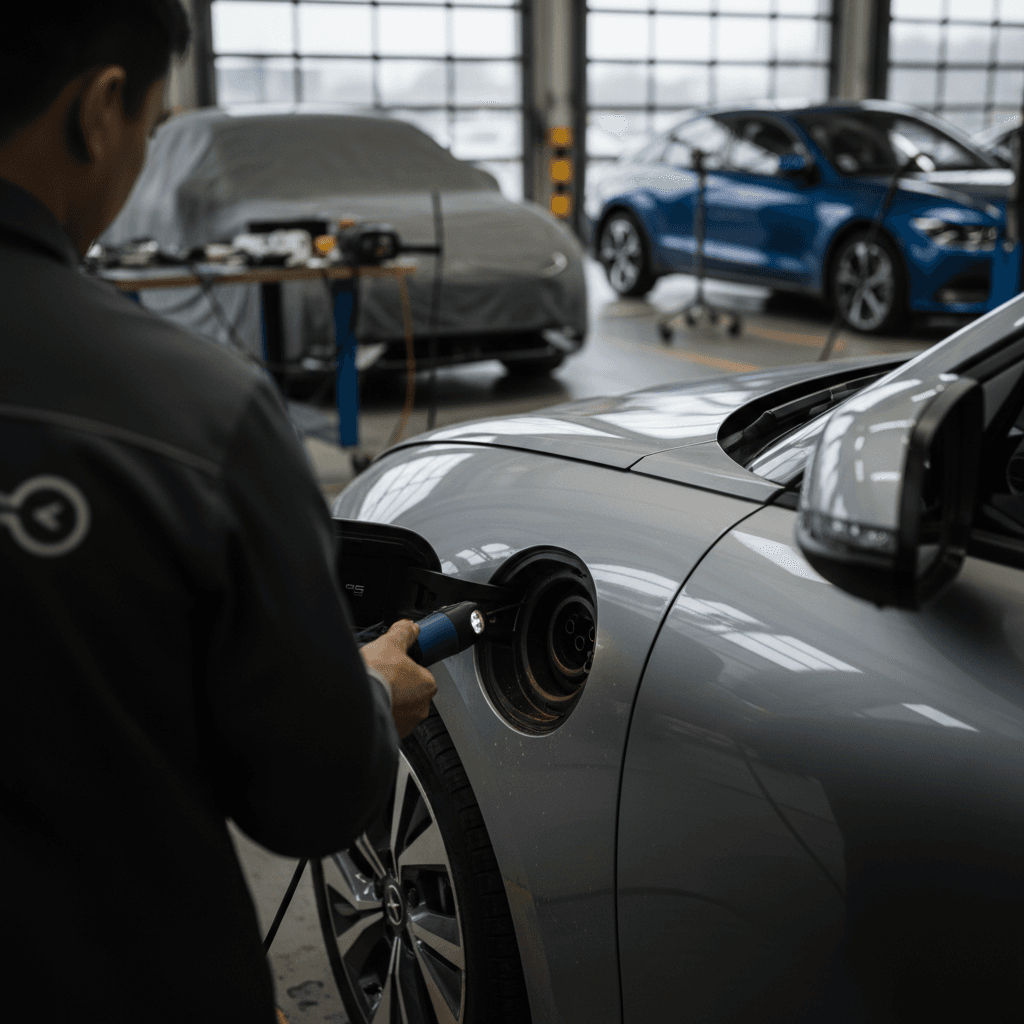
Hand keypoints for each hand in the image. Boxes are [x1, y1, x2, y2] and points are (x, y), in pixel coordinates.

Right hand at [361, 619, 436, 737]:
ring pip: (399, 708)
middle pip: (410, 691)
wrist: (354, 700)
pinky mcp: (391, 734)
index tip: (394, 666)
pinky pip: (388, 720)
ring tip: (373, 689)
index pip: (420, 673)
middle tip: (381, 676)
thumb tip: (410, 627)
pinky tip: (370, 703)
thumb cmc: (376, 675)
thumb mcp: (390, 643)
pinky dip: (380, 713)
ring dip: (389, 700)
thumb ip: (404, 633)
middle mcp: (421, 708)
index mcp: (427, 685)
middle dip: (397, 685)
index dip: (405, 667)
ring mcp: (406, 723)